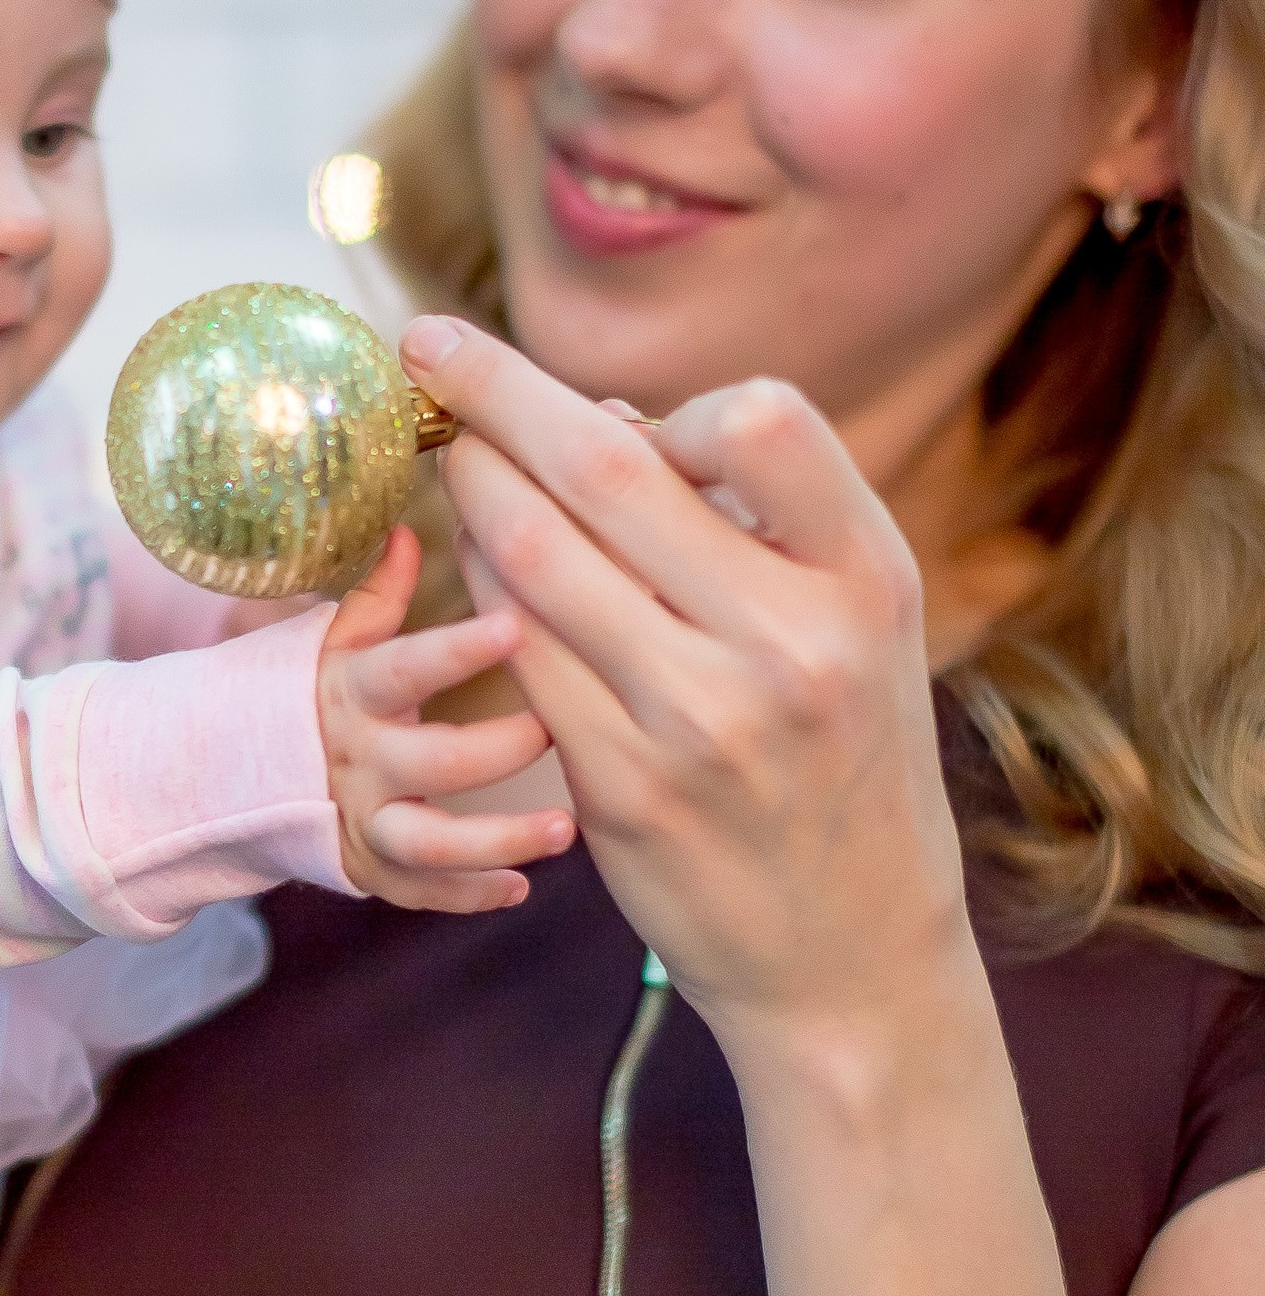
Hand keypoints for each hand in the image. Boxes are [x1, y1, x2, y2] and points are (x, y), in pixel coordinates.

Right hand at [317, 525, 577, 911]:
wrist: (229, 777)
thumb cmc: (303, 696)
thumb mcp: (331, 644)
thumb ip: (377, 597)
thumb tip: (410, 531)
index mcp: (351, 694)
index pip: (405, 668)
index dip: (457, 650)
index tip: (514, 626)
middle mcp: (358, 761)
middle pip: (435, 762)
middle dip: (501, 749)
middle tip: (556, 729)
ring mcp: (362, 820)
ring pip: (430, 843)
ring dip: (499, 841)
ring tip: (564, 830)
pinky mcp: (369, 868)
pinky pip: (420, 891)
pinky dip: (468, 895)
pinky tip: (516, 889)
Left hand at [401, 315, 966, 1045]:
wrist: (852, 954)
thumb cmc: (846, 760)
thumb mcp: (858, 629)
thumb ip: (752, 521)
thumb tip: (598, 411)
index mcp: (867, 582)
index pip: (760, 420)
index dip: (670, 402)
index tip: (612, 406)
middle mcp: (791, 645)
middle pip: (609, 467)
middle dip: (499, 390)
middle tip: (427, 341)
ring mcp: (699, 721)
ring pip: (535, 554)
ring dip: (473, 486)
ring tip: (450, 454)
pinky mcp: (620, 788)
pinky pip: (518, 652)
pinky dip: (482, 589)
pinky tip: (477, 565)